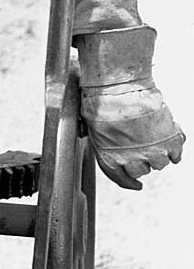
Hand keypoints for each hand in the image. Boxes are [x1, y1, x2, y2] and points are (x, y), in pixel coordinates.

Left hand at [76, 26, 184, 189]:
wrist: (118, 83)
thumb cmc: (100, 98)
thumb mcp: (91, 122)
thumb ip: (102, 138)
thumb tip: (102, 140)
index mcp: (109, 155)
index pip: (120, 177)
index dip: (128, 183)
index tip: (136, 185)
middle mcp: (131, 157)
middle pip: (141, 171)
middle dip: (140, 161)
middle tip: (139, 146)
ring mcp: (152, 149)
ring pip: (160, 163)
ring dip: (157, 152)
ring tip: (152, 135)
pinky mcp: (169, 139)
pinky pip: (176, 153)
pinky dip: (175, 149)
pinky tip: (169, 139)